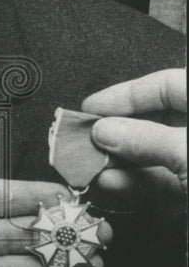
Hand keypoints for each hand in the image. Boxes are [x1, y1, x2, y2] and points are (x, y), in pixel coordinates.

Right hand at [82, 69, 186, 199]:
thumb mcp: (187, 150)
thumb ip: (145, 138)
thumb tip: (106, 130)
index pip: (166, 84)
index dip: (127, 93)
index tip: (94, 107)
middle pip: (157, 120)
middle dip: (118, 130)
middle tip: (87, 138)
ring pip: (155, 153)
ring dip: (120, 159)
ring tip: (91, 163)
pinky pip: (163, 181)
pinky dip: (135, 182)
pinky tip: (111, 181)